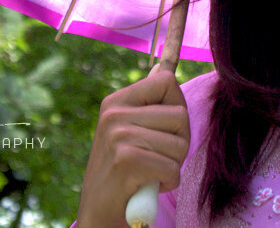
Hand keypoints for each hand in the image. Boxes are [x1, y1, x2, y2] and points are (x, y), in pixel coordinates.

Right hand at [76, 66, 190, 226]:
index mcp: (116, 101)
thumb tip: (163, 66)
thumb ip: (148, 103)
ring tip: (151, 172)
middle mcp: (114, 114)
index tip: (164, 128)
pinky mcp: (126, 161)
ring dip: (173, 165)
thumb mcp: (128, 130)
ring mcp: (118, 136)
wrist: (99, 213)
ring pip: (180, 144)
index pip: (167, 81)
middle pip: (180, 114)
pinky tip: (148, 185)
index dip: (176, 106)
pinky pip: (172, 168)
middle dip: (179, 142)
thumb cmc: (122, 172)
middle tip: (157, 157)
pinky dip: (167, 182)